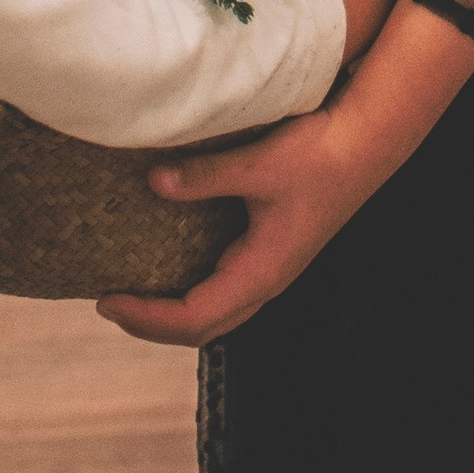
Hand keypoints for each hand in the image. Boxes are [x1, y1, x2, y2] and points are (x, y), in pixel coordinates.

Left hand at [96, 96, 383, 346]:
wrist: (368, 143)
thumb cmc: (318, 155)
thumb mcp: (257, 164)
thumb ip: (204, 177)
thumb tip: (152, 181)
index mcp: (261, 272)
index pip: (192, 318)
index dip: (145, 317)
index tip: (105, 300)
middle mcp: (266, 281)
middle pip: (203, 329)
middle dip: (152, 324)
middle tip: (108, 304)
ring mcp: (272, 270)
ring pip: (217, 314)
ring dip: (173, 313)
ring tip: (134, 295)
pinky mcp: (274, 252)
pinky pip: (226, 290)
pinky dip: (193, 292)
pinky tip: (172, 268)